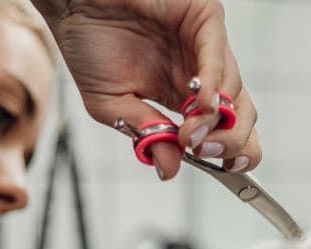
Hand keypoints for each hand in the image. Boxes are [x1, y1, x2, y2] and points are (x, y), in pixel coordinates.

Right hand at [33, 0, 261, 179]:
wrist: (69, 3)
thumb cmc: (89, 45)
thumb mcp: (111, 105)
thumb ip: (145, 134)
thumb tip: (169, 169)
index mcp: (185, 97)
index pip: (226, 131)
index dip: (232, 152)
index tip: (223, 168)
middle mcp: (202, 73)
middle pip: (241, 115)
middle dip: (231, 141)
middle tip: (204, 153)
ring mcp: (206, 46)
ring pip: (234, 90)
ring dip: (215, 119)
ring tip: (189, 133)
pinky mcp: (204, 17)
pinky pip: (217, 55)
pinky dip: (212, 83)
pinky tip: (200, 102)